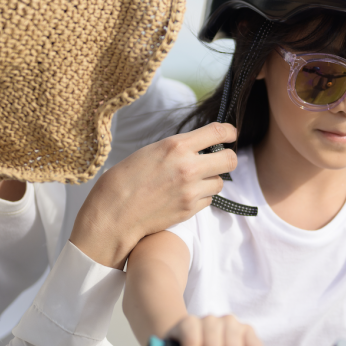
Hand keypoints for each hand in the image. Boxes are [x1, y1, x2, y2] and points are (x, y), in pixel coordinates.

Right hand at [70, 122, 237, 268]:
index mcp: (176, 146)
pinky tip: (185, 195)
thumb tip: (200, 147)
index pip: (217, 132)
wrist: (115, 213)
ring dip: (211, 180)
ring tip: (194, 181)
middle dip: (227, 158)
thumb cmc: (126, 179)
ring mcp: (191, 190)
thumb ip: (178, 148)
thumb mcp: (151, 151)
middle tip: (219, 160)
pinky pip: (209, 199)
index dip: (229, 132)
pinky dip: (202, 196)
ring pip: (220, 182)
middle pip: (230, 160)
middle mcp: (188, 166)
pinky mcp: (190, 209)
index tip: (231, 134)